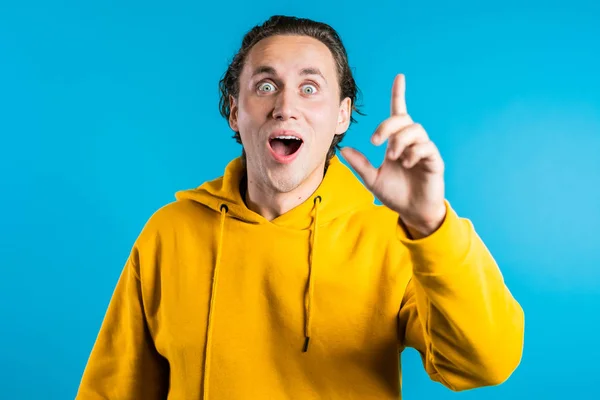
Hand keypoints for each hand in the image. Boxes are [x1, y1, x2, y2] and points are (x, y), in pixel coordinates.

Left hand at [340, 74, 445, 237]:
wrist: (411, 212)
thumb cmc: (394, 194)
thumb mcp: (372, 179)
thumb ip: (359, 164)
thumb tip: (343, 149)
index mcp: (396, 142)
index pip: (398, 113)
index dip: (399, 94)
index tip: (399, 76)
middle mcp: (411, 142)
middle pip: (403, 119)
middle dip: (387, 126)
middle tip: (375, 142)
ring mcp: (424, 150)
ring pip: (416, 130)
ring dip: (400, 140)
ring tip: (392, 157)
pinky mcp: (434, 161)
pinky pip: (427, 147)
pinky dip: (414, 152)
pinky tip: (406, 163)